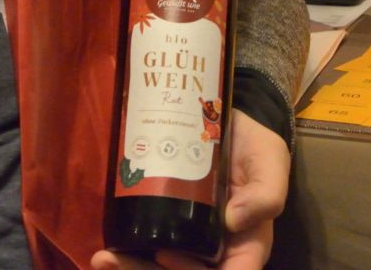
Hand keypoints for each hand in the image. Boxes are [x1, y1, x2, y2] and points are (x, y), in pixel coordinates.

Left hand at [91, 111, 289, 269]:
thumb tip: (234, 222)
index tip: (164, 255)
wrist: (223, 116)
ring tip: (101, 259)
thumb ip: (266, 191)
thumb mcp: (269, 160)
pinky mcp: (168, 223)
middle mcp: (217, 251)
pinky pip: (148, 248)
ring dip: (131, 269)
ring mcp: (190, 239)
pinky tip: (104, 252)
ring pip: (161, 268)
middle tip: (110, 260)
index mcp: (246, 246)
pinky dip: (127, 254)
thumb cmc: (254, 144)